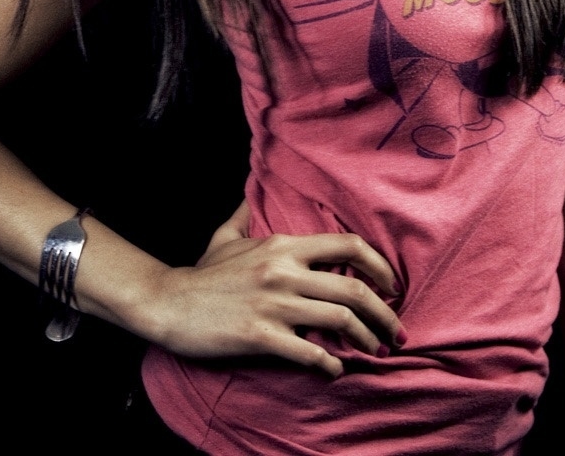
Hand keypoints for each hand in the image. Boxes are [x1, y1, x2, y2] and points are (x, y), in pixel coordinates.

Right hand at [146, 199, 404, 377]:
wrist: (168, 304)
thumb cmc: (201, 276)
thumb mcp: (224, 238)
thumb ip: (243, 216)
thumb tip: (250, 195)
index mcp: (283, 246)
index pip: (349, 245)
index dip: (380, 267)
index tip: (392, 287)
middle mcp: (284, 272)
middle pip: (355, 289)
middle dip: (385, 314)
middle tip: (396, 333)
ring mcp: (274, 304)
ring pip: (340, 320)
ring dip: (366, 339)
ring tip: (374, 353)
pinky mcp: (260, 336)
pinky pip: (310, 352)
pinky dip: (331, 365)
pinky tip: (336, 370)